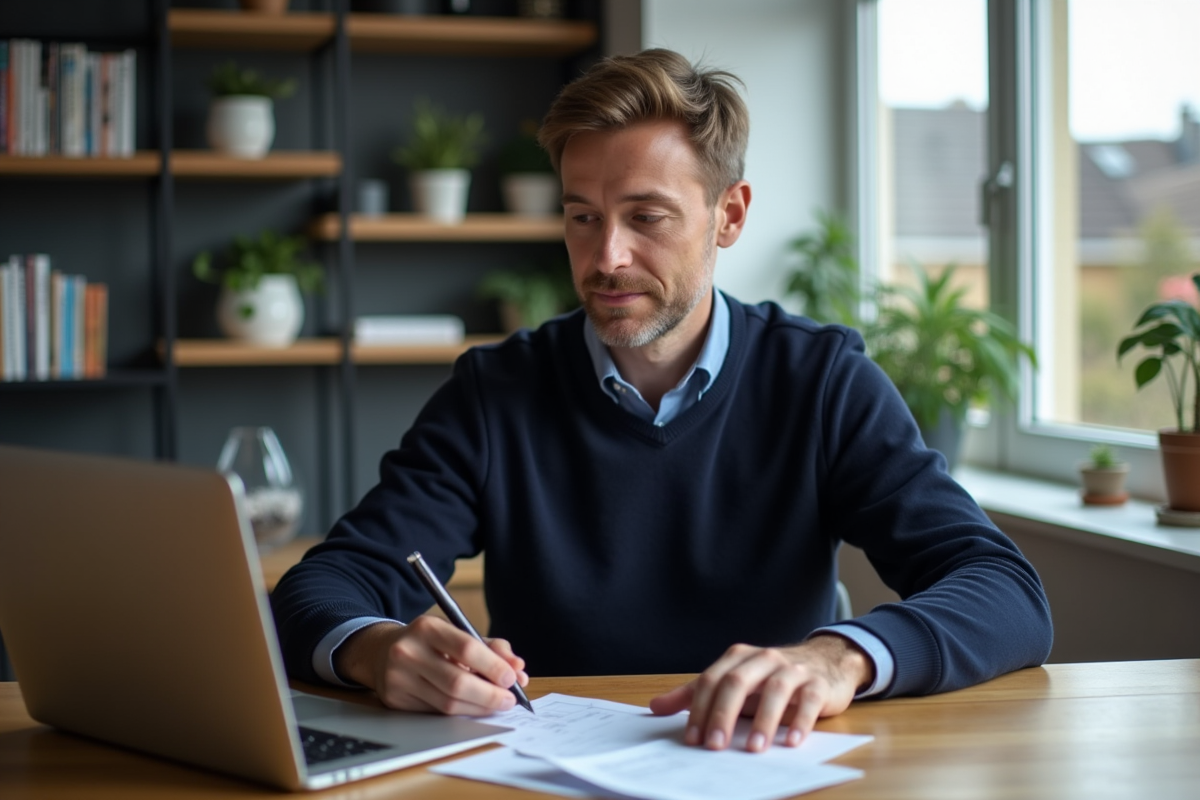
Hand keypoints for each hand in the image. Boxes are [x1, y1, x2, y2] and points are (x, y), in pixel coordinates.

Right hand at [333, 615, 528, 715]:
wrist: (381, 651)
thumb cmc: (429, 642)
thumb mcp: (456, 633)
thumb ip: (490, 647)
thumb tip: (518, 668)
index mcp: (427, 627)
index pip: (467, 648)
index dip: (494, 667)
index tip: (511, 678)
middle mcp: (408, 651)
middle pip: (457, 682)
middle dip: (490, 695)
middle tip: (509, 700)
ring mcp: (398, 678)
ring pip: (447, 703)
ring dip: (479, 707)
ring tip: (496, 704)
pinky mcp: (395, 700)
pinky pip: (435, 712)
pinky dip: (460, 712)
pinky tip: (472, 707)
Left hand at [648, 634, 872, 752]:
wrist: (824, 662)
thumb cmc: (769, 678)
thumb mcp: (732, 682)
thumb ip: (694, 694)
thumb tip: (655, 707)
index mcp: (737, 658)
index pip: (711, 681)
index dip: (700, 709)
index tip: (693, 739)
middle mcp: (763, 659)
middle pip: (737, 682)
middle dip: (723, 715)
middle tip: (714, 746)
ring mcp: (792, 669)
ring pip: (775, 689)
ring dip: (763, 721)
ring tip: (752, 749)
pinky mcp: (817, 684)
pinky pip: (808, 700)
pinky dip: (799, 721)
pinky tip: (790, 742)